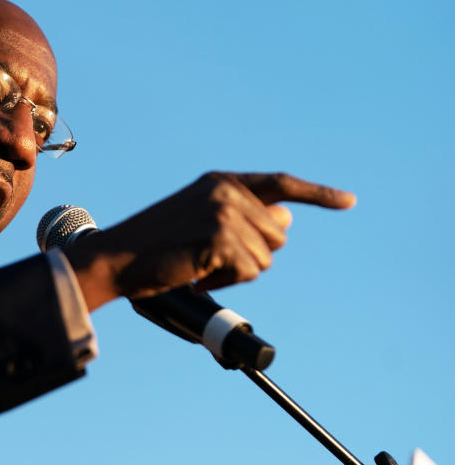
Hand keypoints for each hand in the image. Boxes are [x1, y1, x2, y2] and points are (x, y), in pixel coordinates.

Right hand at [64, 172, 355, 310]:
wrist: (116, 257)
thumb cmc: (154, 247)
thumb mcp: (200, 222)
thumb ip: (242, 219)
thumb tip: (285, 222)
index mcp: (221, 182)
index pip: (280, 184)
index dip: (317, 194)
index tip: (347, 202)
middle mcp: (227, 191)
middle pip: (278, 234)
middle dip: (252, 256)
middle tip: (209, 260)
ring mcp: (225, 212)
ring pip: (265, 258)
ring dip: (236, 273)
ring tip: (198, 266)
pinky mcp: (220, 237)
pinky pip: (249, 271)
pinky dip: (225, 282)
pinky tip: (196, 274)